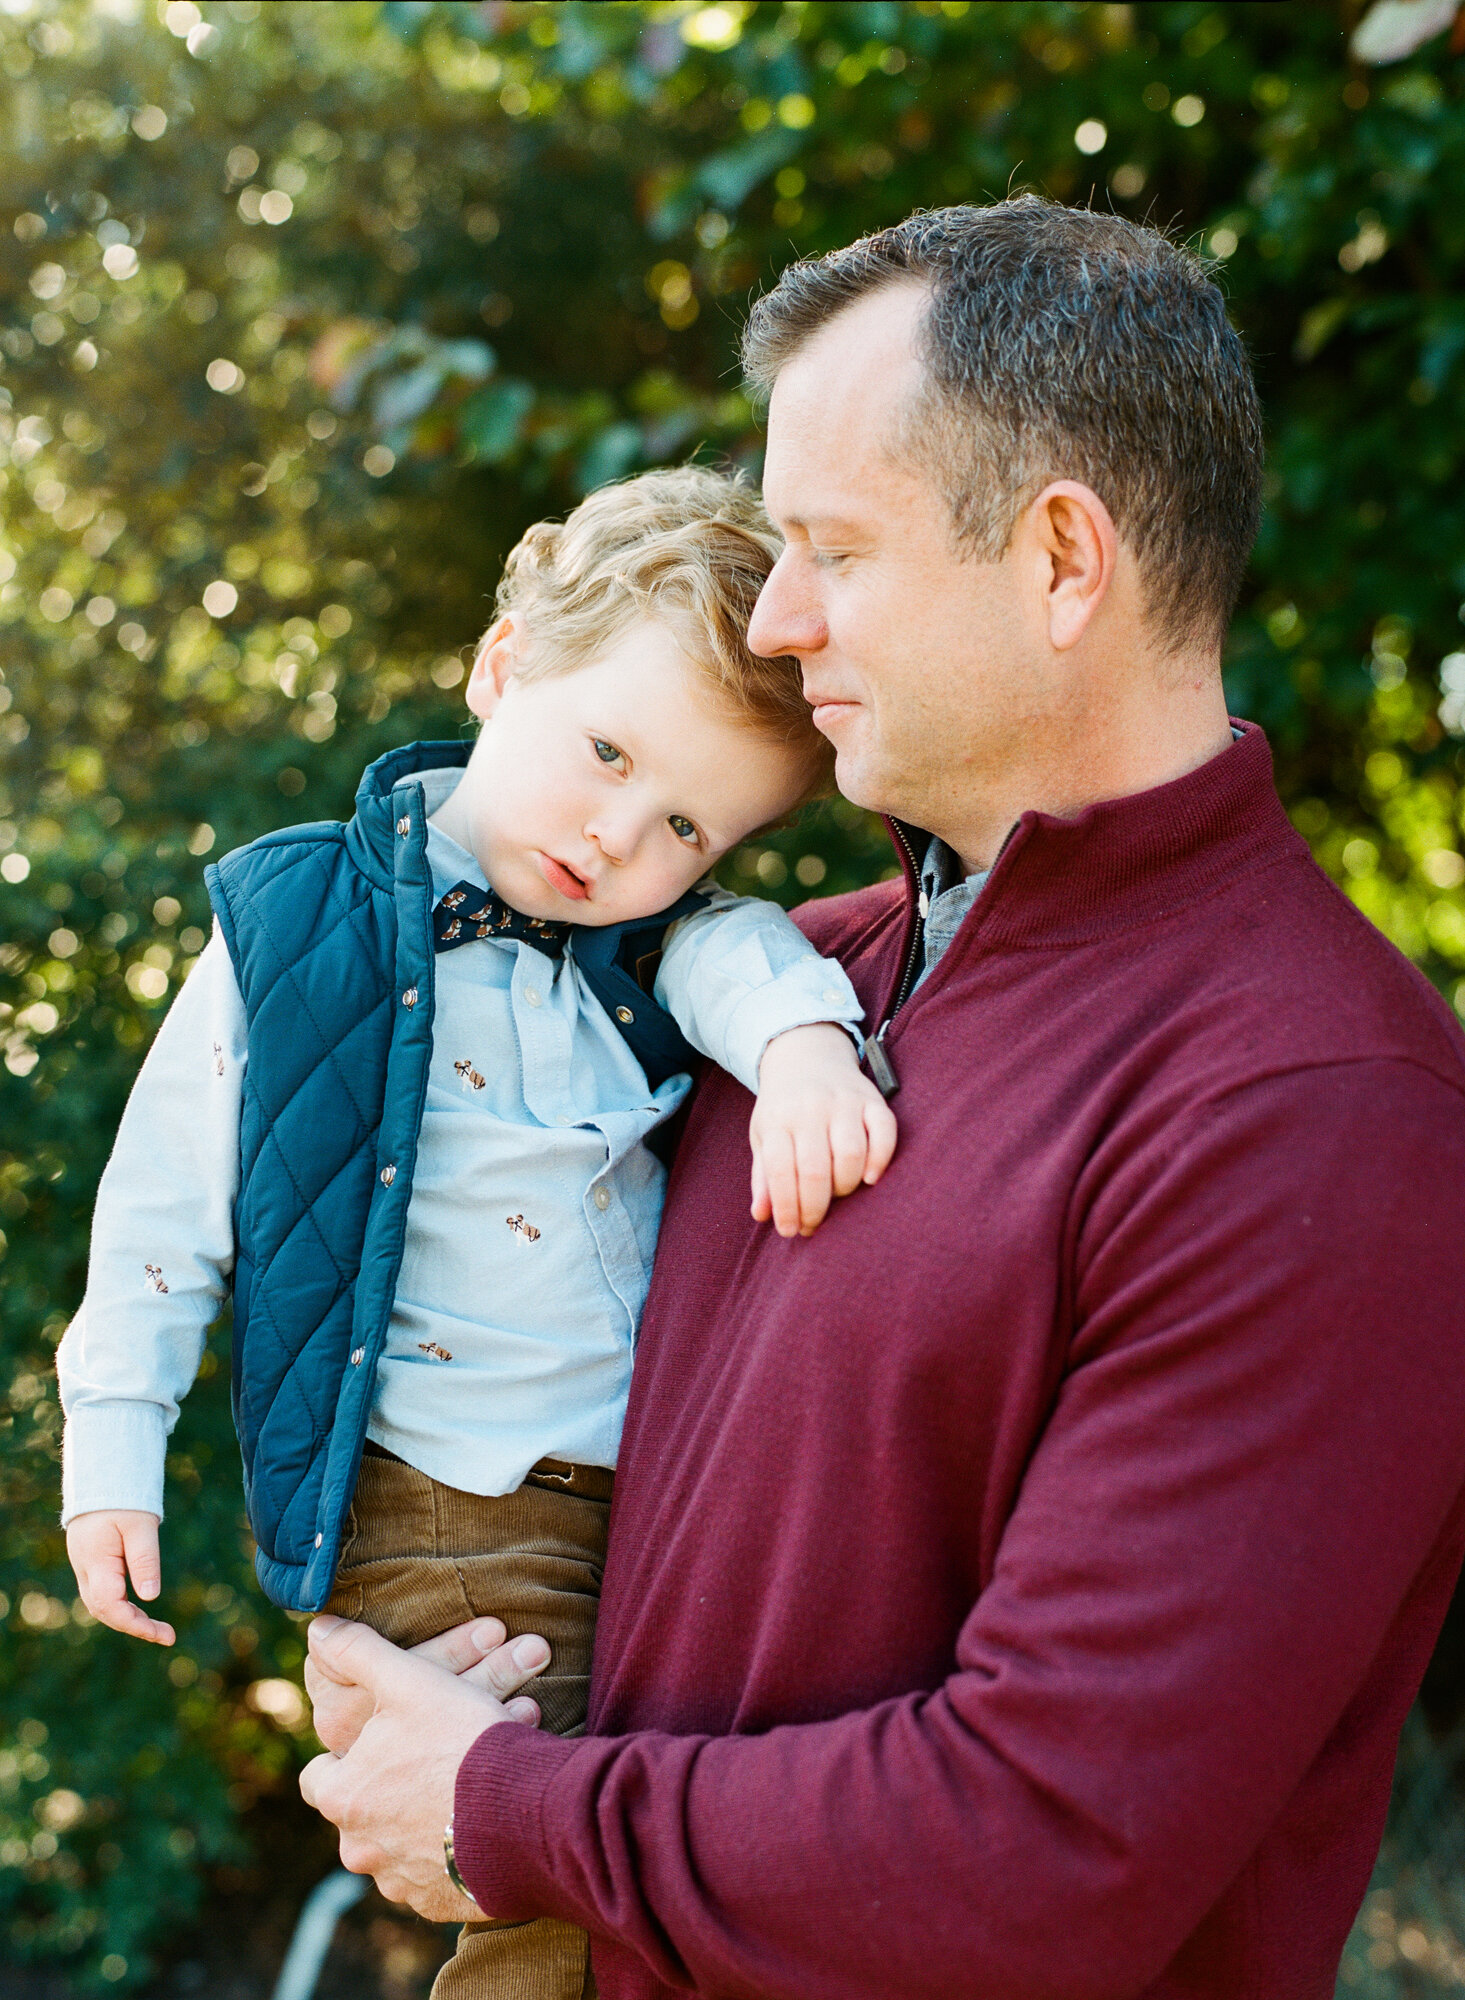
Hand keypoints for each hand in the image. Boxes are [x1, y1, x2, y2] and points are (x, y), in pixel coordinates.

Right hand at [66, 1510, 174, 1645]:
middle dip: (135, 1626)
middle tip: (167, 1635)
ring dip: (128, 1618)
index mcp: (95, 1561)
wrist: (101, 1478)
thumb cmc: (123, 1499)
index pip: (111, 1606)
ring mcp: (85, 1567)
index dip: (136, 1624)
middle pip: (105, 1611)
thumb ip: (144, 1559)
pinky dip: (121, 1606)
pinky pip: (102, 1594)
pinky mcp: (90, 1564)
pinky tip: (139, 1610)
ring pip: (102, 1605)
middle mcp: (85, 1569)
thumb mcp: (141, 1525)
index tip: (163, 1634)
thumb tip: (150, 1597)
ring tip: (158, 1628)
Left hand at [299, 1615, 544, 1919]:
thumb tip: (317, 1627)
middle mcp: (361, 1848)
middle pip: (359, 1816)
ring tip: (459, 1789)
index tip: (373, 1741)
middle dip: (385, 1790)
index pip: (317, 1778)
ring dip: (418, 1823)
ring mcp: (401, 1882)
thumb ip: (358, 1652)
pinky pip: (436, 1877)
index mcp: (343, 1797)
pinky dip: (449, 1854)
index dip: (343, 1757)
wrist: (524, 1813)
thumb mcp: (408, 1679)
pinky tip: (477, 1824)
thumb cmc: (459, 1742)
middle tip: (425, 1761)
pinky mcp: (441, 1904)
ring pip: (396, 1847)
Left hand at [750, 1023, 898, 1237]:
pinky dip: (880, 1159)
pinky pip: (884, 1132)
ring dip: (846, 1186)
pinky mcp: (873, 1099)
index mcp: (778, 1119)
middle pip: (816, 1170)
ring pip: (851, 1155)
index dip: (787, 1208)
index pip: (781, 1172)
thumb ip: (764, 1176)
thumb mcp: (764, 1136)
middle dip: (815, 1208)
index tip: (791, 1231)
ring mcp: (844, 1102)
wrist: (806, 1054)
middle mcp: (810, 1108)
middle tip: (814, 1224)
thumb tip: (762, 1215)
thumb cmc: (783, 1107)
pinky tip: (870, 1178)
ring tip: (838, 1194)